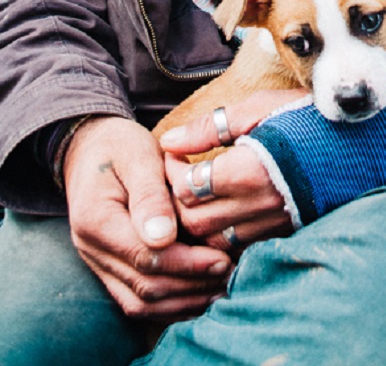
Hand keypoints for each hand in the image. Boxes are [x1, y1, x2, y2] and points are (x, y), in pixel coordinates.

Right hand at [63, 116, 231, 320]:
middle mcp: (92, 250)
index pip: (144, 257)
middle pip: (144, 286)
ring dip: (184, 299)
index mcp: (96, 219)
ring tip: (222, 284)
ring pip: (141, 302)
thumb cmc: (120, 147)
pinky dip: (171, 301)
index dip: (186, 263)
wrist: (91, 149)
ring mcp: (99, 263)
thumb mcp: (138, 157)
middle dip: (191, 284)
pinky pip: (138, 300)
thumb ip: (150, 196)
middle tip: (231, 272)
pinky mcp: (110, 269)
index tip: (222, 258)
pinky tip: (201, 289)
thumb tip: (163, 238)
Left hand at [160, 89, 307, 255]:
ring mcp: (274, 224)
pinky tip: (229, 210)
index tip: (177, 156)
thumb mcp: (261, 107)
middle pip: (195, 221)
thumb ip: (212, 126)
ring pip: (215, 242)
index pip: (187, 188)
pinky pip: (242, 249)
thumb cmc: (311, 116)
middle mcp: (259, 205)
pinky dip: (227, 235)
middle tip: (185, 175)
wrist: (367, 142)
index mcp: (249, 170)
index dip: (172, 173)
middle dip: (180, 200)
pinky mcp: (286, 233)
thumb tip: (169, 140)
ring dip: (202, 221)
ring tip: (204, 194)